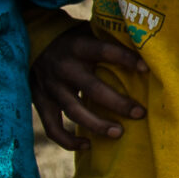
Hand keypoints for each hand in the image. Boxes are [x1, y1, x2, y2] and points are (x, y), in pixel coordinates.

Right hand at [32, 27, 146, 149]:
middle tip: (140, 113)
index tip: (146, 69)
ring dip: (97, 125)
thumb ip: (110, 40)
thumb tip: (147, 48)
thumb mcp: (88, 31)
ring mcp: (50, 87)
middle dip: (118, 103)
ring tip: (119, 133)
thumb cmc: (72, 39)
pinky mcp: (40, 101)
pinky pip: (52, 127)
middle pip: (92, 88)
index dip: (126, 59)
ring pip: (74, 111)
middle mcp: (64, 67)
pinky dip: (68, 140)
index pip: (105, 51)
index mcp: (79, 46)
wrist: (31, 40)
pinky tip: (88, 145)